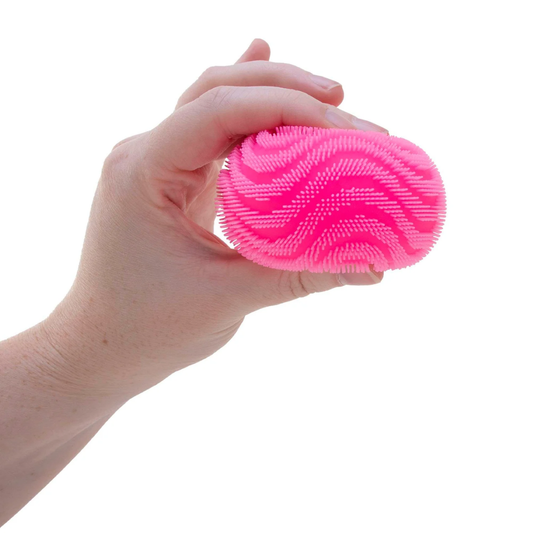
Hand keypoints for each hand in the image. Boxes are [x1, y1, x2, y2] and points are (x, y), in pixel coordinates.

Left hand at [41, 38, 385, 400]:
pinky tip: (265, 69)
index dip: (289, 107)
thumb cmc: (148, 328)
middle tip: (346, 106)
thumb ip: (302, 277)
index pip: (220, 108)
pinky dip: (245, 105)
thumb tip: (372, 268)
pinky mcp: (173, 180)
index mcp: (145, 171)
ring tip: (329, 99)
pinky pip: (211, 129)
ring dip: (272, 95)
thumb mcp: (228, 300)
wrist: (100, 346)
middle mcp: (145, 153)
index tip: (346, 129)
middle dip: (287, 90)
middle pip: (219, 89)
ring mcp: (156, 163)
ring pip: (215, 101)